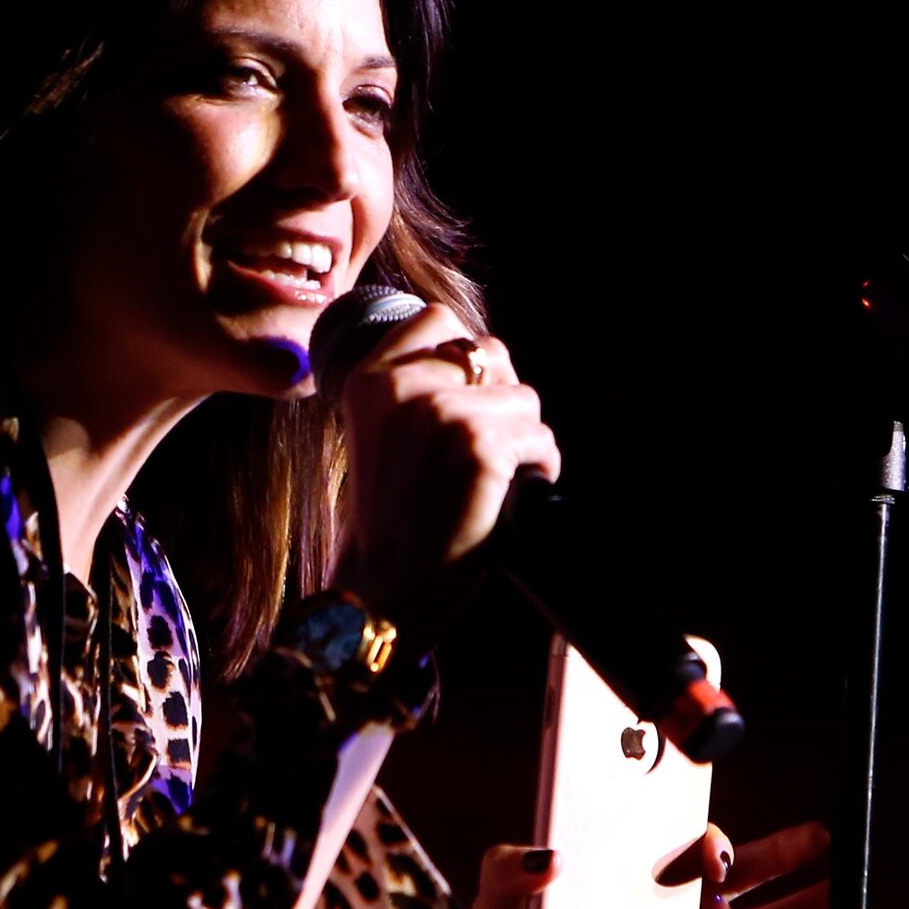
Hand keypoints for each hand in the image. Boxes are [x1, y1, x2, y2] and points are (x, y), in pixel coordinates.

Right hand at [329, 309, 560, 635]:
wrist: (382, 588)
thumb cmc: (388, 523)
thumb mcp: (379, 435)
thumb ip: (413, 391)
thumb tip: (484, 359)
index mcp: (368, 379)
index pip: (437, 319)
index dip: (467, 354)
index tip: (472, 395)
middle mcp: (402, 386)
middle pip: (490, 352)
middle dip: (502, 396)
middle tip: (490, 445)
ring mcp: (442, 412)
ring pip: (523, 398)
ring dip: (523, 438)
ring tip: (498, 477)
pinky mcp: (481, 446)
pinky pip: (540, 439)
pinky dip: (540, 468)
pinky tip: (513, 495)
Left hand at [467, 820, 838, 908]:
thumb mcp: (491, 903)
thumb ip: (509, 867)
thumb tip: (550, 857)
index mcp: (621, 881)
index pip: (679, 849)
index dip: (708, 843)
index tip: (716, 852)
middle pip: (730, 883)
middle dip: (778, 859)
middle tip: (825, 836)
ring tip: (843, 892)